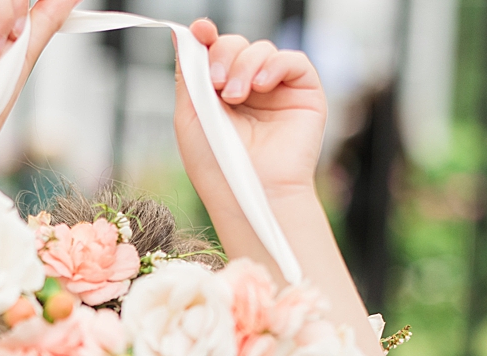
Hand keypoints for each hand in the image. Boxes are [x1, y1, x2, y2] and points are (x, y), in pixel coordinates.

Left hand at [174, 20, 326, 205]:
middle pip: (236, 45)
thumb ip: (188, 75)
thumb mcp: (190, 116)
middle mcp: (249, 90)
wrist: (250, 193)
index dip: (207, 38)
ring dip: (244, 65)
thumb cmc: (217, 167)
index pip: (214, 53)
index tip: (200, 32)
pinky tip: (261, 86)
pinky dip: (274, 65)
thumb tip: (182, 36)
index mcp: (219, 95)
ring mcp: (277, 92)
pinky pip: (293, 60)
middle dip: (223, 54)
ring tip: (235, 96)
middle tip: (217, 84)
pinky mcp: (304, 95)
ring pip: (261, 50)